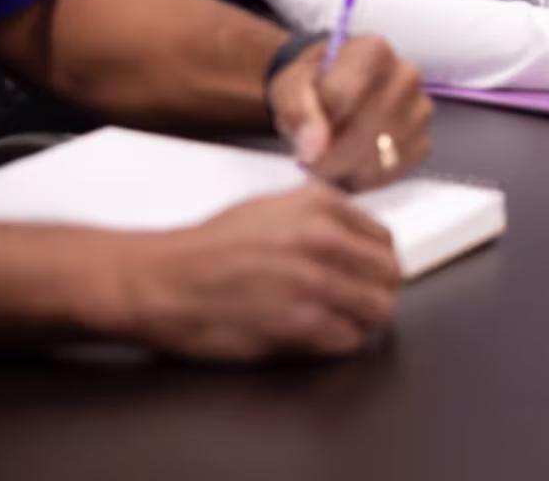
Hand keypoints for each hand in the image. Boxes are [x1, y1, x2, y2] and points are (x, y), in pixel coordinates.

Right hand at [107, 186, 400, 361]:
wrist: (159, 279)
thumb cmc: (206, 249)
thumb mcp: (271, 209)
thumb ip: (320, 220)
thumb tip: (357, 243)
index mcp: (319, 206)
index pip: (384, 239)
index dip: (375, 263)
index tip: (365, 276)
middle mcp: (322, 239)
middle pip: (389, 275)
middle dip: (376, 292)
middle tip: (357, 304)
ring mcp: (313, 281)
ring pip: (378, 309)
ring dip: (361, 320)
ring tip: (337, 321)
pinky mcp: (299, 322)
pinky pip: (348, 339)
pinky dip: (337, 343)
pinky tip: (314, 336)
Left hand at [270, 34, 432, 191]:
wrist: (334, 96)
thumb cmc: (314, 86)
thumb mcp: (291, 87)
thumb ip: (297, 111)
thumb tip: (315, 148)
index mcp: (373, 50)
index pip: (342, 95)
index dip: (317, 123)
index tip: (304, 133)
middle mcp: (406, 75)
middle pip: (364, 129)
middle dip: (330, 154)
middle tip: (310, 160)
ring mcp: (420, 109)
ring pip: (380, 154)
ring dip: (347, 167)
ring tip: (329, 159)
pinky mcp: (423, 142)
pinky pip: (392, 171)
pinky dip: (365, 177)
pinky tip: (351, 165)